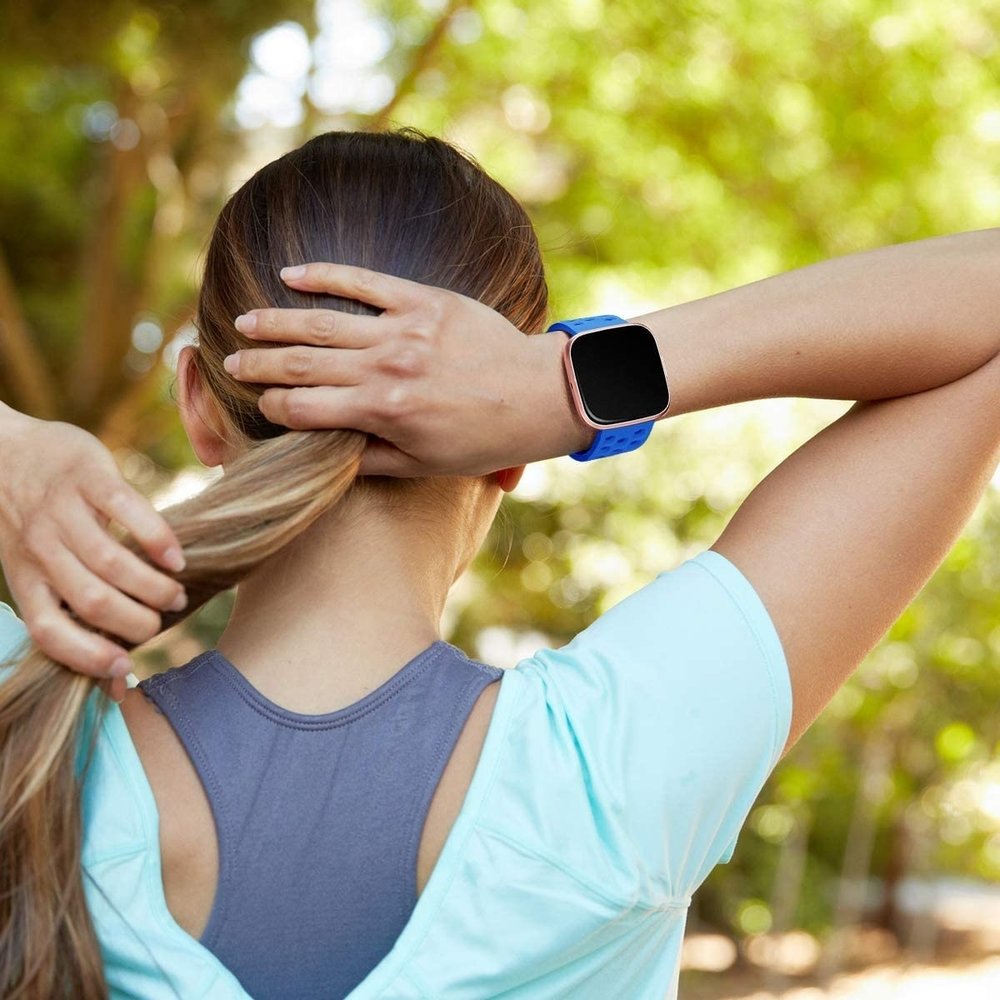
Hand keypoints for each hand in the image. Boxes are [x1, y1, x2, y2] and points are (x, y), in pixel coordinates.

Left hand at [0, 406, 186, 699]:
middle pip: (93, 600)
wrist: (3, 450)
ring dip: (153, 586)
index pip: (50, 631)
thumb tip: (118, 675)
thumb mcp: (35, 566)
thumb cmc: (34, 520)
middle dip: (137, 621)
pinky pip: (128, 510)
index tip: (126, 666)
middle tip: (162, 618)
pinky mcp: (89, 476)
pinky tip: (175, 556)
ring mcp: (63, 511)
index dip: (89, 656)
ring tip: (175, 592)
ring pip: (111, 562)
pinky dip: (157, 538)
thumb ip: (71, 606)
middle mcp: (40, 549)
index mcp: (25, 578)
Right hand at [223, 263, 593, 476]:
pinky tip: (291, 274)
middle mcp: (384, 367)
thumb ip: (368, 458)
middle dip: (258, 364)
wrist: (536, 395)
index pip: (303, 408)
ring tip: (244, 321)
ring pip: (322, 322)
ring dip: (276, 321)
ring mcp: (402, 330)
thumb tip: (323, 454)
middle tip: (230, 361)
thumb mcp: (423, 464)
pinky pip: (365, 281)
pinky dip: (324, 275)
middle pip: (301, 363)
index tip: (257, 406)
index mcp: (380, 412)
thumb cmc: (481, 439)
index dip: (272, 409)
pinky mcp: (423, 301)